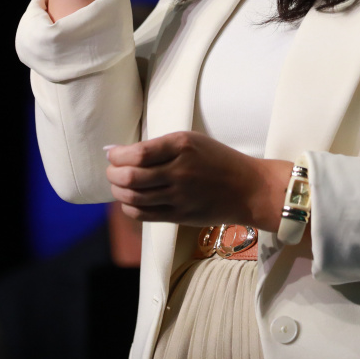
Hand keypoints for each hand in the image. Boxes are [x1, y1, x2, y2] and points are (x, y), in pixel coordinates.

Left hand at [106, 132, 291, 230]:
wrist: (247, 189)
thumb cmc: (219, 160)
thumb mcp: (193, 141)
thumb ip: (161, 147)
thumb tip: (122, 152)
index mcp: (182, 146)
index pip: (138, 153)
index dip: (118, 156)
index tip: (112, 154)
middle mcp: (179, 171)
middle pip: (131, 177)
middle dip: (113, 174)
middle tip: (112, 171)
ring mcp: (179, 196)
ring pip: (134, 197)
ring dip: (118, 191)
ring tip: (118, 185)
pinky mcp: (179, 216)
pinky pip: (144, 214)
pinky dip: (129, 208)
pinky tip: (129, 201)